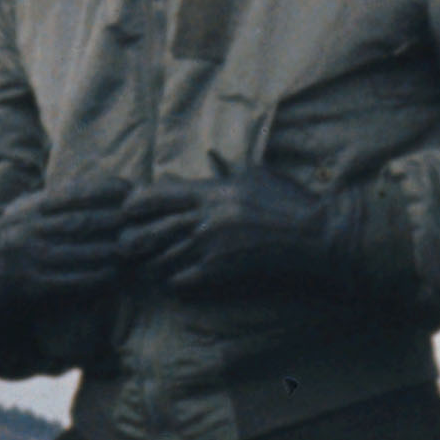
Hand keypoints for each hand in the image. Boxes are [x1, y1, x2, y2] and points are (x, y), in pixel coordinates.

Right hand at [0, 176, 142, 326]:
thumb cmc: (15, 239)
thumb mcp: (27, 210)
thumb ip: (58, 199)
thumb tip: (110, 185)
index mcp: (31, 207)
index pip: (72, 192)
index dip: (104, 189)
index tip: (129, 188)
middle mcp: (30, 229)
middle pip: (82, 222)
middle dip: (117, 220)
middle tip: (145, 221)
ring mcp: (32, 258)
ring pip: (81, 252)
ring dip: (114, 250)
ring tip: (138, 249)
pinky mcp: (34, 286)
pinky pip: (72, 281)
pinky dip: (97, 278)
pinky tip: (116, 274)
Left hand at [120, 170, 410, 302]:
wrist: (313, 234)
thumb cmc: (288, 201)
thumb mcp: (256, 174)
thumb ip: (228, 170)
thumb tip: (211, 158)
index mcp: (210, 191)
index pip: (157, 195)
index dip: (136, 203)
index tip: (129, 210)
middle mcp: (204, 218)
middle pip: (150, 230)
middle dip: (134, 238)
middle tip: (126, 243)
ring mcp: (210, 247)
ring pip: (161, 258)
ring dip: (150, 262)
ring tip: (145, 264)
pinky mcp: (221, 271)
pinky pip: (180, 279)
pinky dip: (170, 281)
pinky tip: (170, 282)